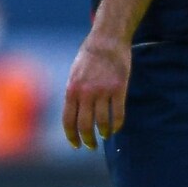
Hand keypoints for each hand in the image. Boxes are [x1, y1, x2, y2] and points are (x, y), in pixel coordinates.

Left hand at [63, 30, 130, 148]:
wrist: (106, 40)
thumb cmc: (89, 58)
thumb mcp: (74, 75)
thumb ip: (74, 95)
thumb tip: (74, 115)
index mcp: (71, 90)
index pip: (68, 120)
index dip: (71, 136)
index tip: (75, 145)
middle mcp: (85, 93)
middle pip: (85, 125)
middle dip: (87, 140)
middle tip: (91, 146)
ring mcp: (103, 91)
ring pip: (102, 122)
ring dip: (103, 133)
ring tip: (105, 137)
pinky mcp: (119, 88)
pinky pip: (118, 113)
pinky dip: (117, 124)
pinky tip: (116, 128)